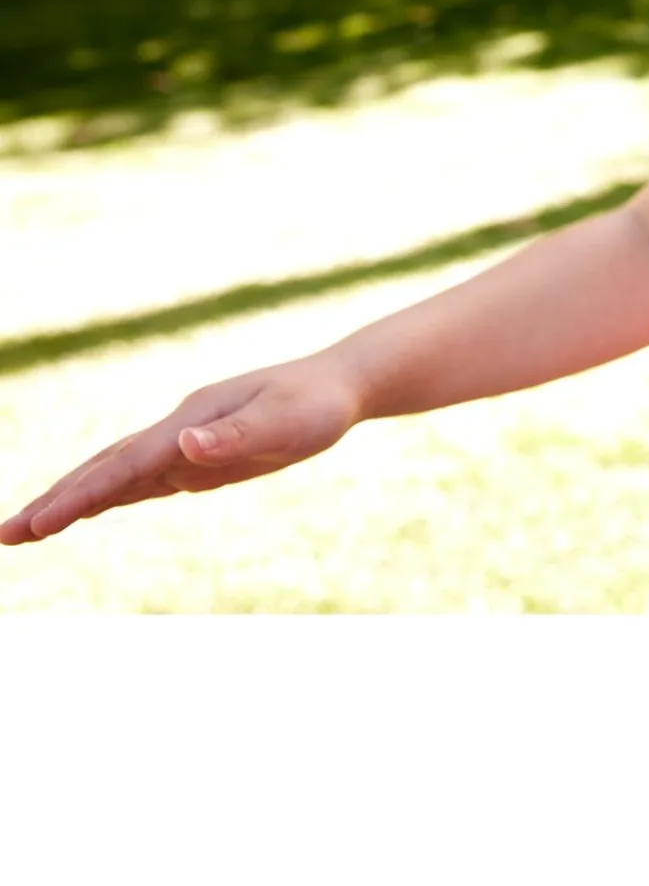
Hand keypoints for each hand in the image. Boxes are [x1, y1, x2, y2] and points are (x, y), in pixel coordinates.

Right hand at [0, 354, 362, 546]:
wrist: (340, 385)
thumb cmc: (317, 404)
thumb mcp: (287, 423)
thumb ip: (236, 436)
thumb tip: (185, 444)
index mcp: (191, 421)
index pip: (124, 465)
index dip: (80, 496)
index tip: (38, 526)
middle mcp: (178, 430)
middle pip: (104, 469)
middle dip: (55, 502)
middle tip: (4, 537)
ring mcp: (185, 444)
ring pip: (116, 476)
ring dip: (72, 501)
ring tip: (27, 530)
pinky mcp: (199, 459)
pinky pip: (142, 481)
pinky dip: (107, 497)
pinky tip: (85, 511)